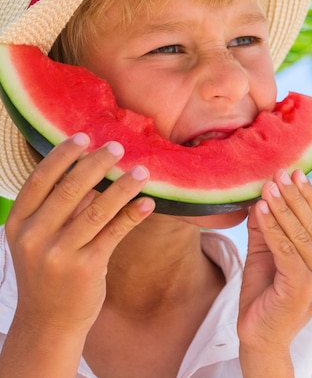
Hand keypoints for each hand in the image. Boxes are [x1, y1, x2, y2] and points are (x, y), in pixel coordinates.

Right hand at [5, 133, 154, 336]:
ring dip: (122, 187)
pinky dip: (132, 215)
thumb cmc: (47, 269)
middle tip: (118, 147)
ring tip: (141, 171)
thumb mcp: (38, 237)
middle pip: (70, 190)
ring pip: (96, 210)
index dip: (63, 155)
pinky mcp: (85, 269)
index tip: (84, 136)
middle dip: (97, 164)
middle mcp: (34, 237)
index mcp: (18, 222)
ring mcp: (59, 255)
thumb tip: (91, 166)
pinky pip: (114, 233)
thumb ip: (57, 206)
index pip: (40, 179)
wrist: (48, 322)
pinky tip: (147, 203)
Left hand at [238, 169, 311, 373]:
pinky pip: (285, 250)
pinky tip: (261, 209)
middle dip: (294, 197)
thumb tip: (263, 194)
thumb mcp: (267, 253)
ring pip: (299, 236)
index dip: (307, 196)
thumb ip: (268, 227)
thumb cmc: (264, 294)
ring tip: (268, 186)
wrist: (258, 337)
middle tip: (280, 172)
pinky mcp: (303, 289)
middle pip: (311, 226)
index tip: (295, 172)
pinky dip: (272, 228)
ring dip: (281, 208)